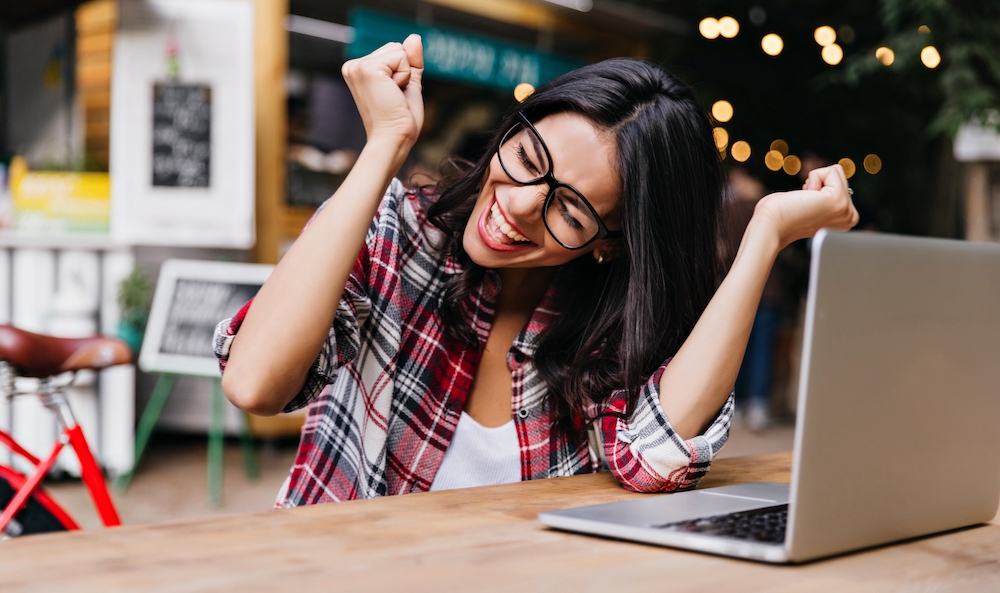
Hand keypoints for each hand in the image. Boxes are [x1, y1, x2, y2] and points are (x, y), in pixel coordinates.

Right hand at [341, 34, 423, 149]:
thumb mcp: (408, 84)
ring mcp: (357, 66)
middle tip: (394, 96)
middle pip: (394, 47)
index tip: (393, 96)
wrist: (393, 139)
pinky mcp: (367, 68)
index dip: (403, 73)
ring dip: (404, 74)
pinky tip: (392, 92)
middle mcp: (353, 66)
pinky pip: (400, 56)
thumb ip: (411, 61)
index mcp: (358, 70)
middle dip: (404, 71)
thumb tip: (414, 37)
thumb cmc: (400, 119)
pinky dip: (404, 75)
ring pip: (398, 49)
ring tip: (392, 95)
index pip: (392, 52)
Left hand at [753, 164, 858, 248]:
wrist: (771, 225)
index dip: (817, 188)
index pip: (839, 184)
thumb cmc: (781, 214)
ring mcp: (846, 211)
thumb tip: (816, 191)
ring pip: (837, 172)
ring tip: (805, 201)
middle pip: (840, 176)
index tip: (805, 207)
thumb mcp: (809, 204)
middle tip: (804, 204)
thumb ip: (820, 198)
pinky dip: (814, 178)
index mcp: (845, 219)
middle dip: (817, 183)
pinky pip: (832, 170)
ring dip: (814, 182)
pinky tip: (806, 196)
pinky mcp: (839, 201)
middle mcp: (850, 217)